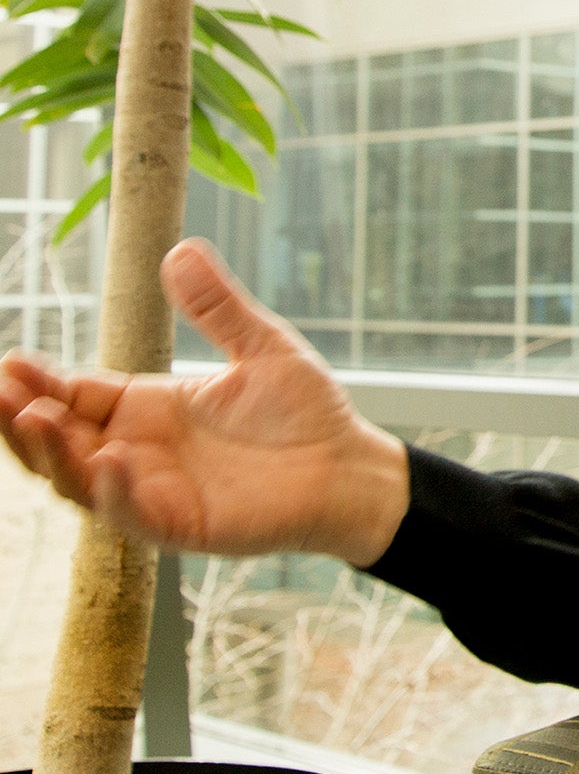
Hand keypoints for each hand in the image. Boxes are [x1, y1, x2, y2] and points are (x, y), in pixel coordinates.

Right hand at [0, 239, 408, 565]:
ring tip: (35, 419)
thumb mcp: (261, 347)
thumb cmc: (306, 413)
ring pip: (78, 480)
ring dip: (52, 453)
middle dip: (21, 419)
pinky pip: (131, 513)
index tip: (8, 363)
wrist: (350, 467)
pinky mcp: (180, 525)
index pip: (74, 395)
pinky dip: (115, 489)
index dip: (37, 383)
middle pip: (56, 441)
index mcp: (147, 409)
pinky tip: (111, 460)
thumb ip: (217, 306)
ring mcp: (154, 491)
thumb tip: (181, 248)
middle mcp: (138, 452)